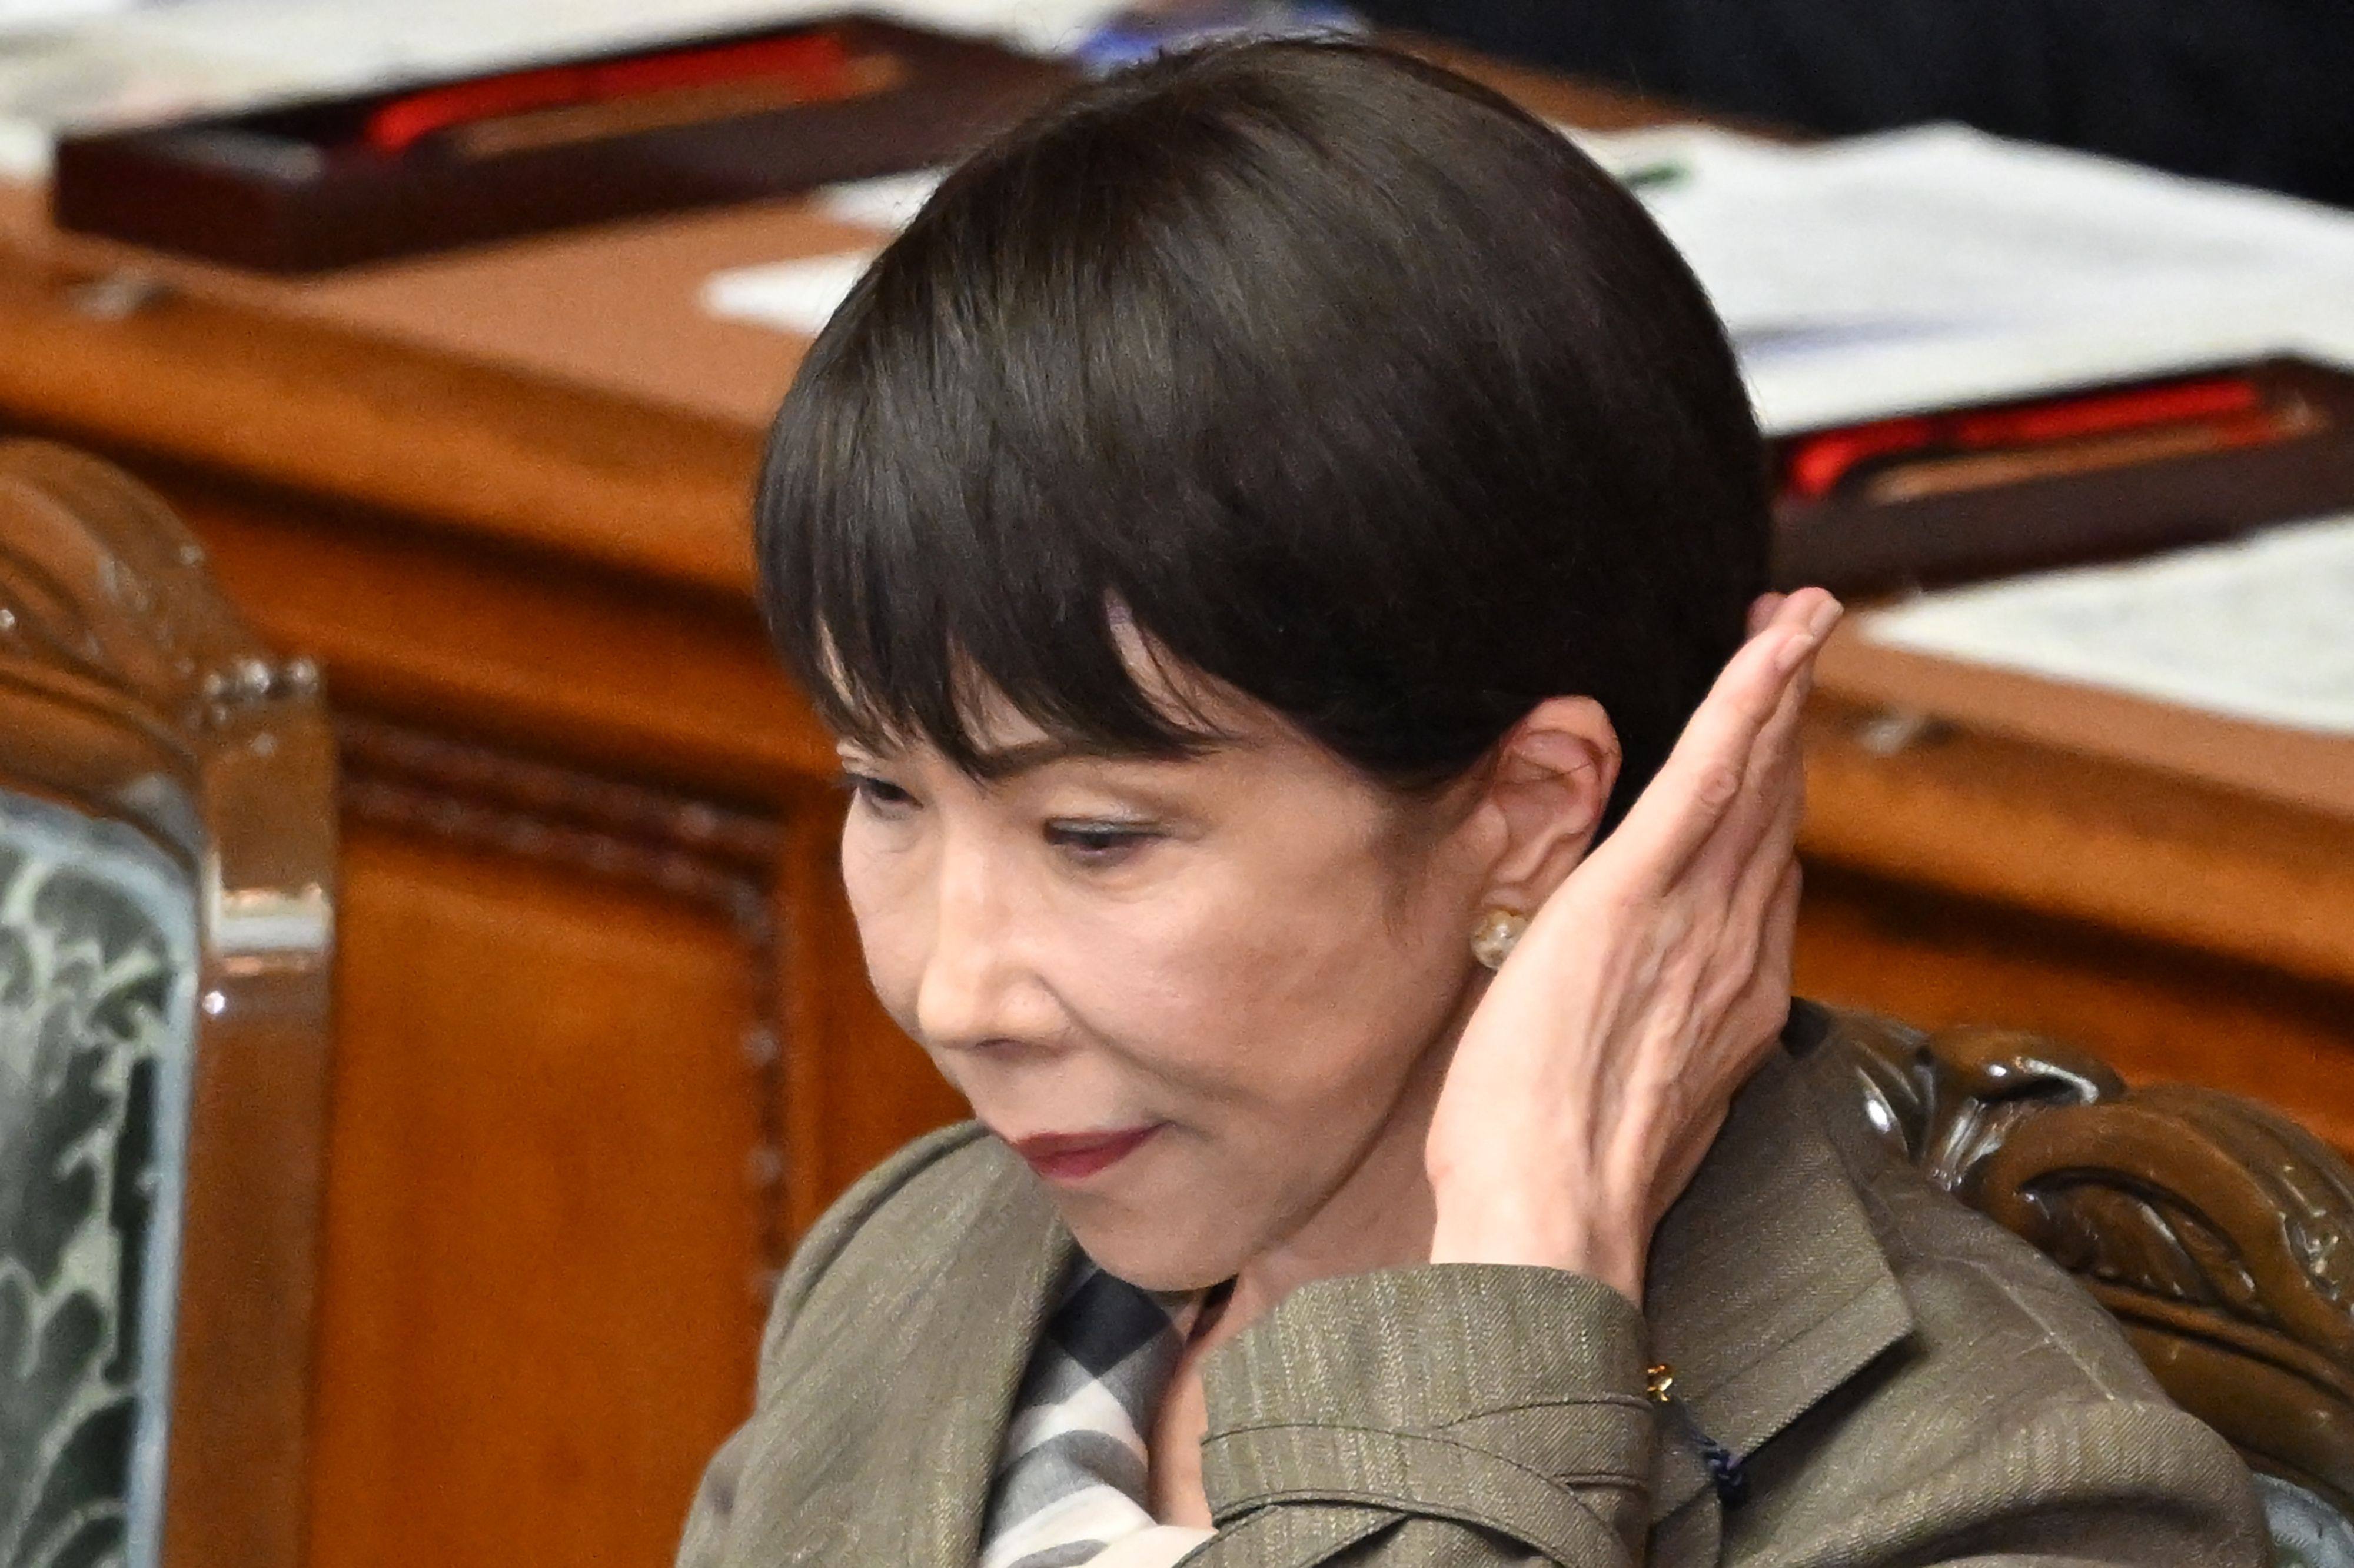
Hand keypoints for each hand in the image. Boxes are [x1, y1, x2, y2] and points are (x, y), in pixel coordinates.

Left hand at [1425, 588, 1841, 1301]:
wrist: (1553, 1213)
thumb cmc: (1562, 1174)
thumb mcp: (1630, 1089)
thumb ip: (1653, 1027)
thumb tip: (1638, 998)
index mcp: (1732, 993)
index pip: (1765, 869)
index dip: (1775, 790)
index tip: (1776, 735)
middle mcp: (1738, 947)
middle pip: (1776, 808)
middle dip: (1786, 716)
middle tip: (1794, 636)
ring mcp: (1697, 917)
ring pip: (1756, 778)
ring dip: (1777, 686)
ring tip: (1793, 617)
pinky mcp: (1635, 894)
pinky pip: (1708, 777)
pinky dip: (1746, 701)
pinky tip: (1771, 645)